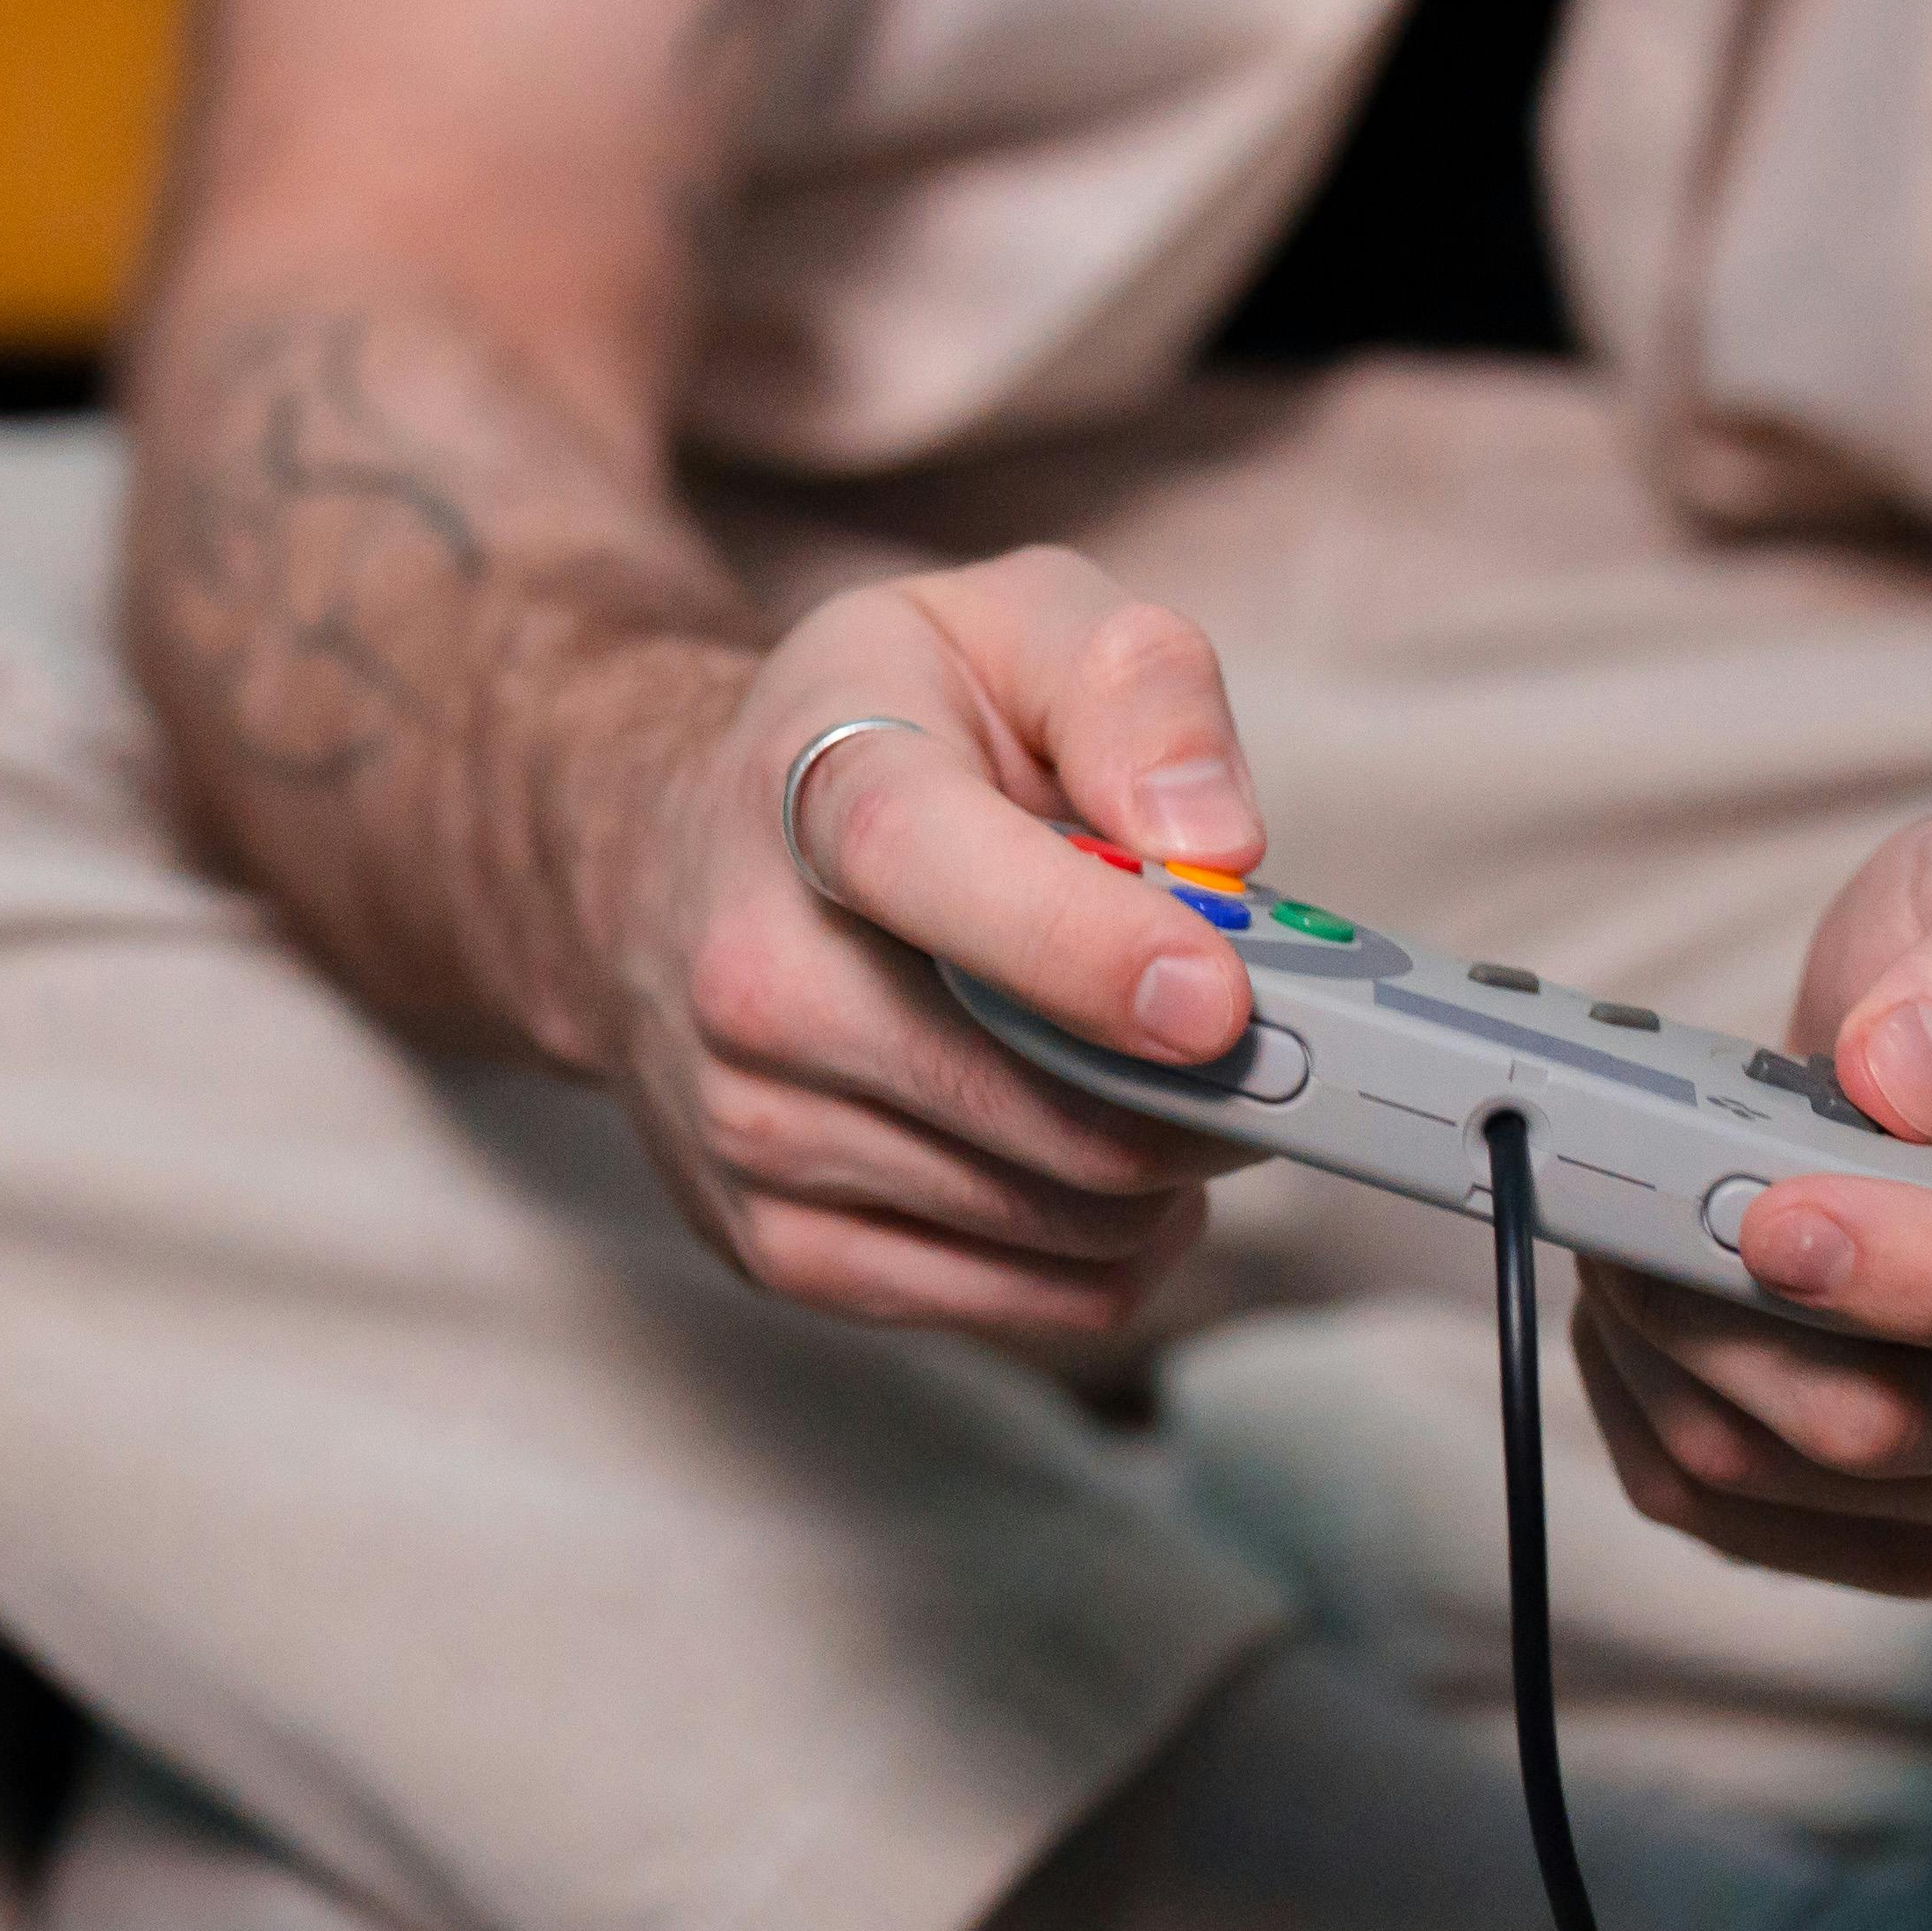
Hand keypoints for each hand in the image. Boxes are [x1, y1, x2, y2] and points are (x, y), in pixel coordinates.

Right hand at [600, 548, 1279, 1347]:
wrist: (666, 861)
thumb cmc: (879, 740)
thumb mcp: (1008, 628)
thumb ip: (1136, 685)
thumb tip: (1216, 844)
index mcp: (818, 789)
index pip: (931, 870)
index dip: (1085, 946)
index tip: (1217, 997)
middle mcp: (754, 974)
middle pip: (1040, 1101)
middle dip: (1207, 1087)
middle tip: (1265, 1034)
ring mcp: (753, 1128)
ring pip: (1061, 1215)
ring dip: (1168, 1165)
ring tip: (1159, 1073)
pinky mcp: (780, 1250)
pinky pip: (1036, 1303)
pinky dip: (1116, 1248)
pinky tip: (1098, 1155)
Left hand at [1568, 802, 1931, 1595]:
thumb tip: (1905, 1078)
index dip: (1918, 1277)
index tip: (1770, 1217)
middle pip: (1898, 1427)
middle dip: (1721, 1309)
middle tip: (1627, 1187)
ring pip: (1780, 1477)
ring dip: (1658, 1350)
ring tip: (1627, 1222)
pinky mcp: (1896, 1517)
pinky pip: (1726, 1515)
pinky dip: (1639, 1409)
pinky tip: (1641, 1308)